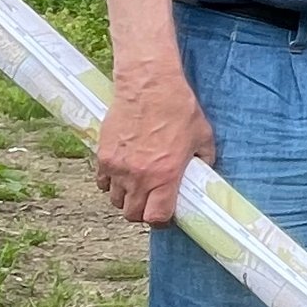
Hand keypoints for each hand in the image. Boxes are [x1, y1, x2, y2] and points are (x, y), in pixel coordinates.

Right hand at [95, 54, 214, 225]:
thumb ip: (204, 160)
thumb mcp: (203, 137)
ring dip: (126, 198)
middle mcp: (139, 176)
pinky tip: (121, 174)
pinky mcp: (103, 155)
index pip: (156, 217)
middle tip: (151, 202)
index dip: (161, 221)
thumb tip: (203, 173)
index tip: (165, 216)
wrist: (149, 85)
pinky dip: (110, 183)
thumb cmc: (179, 109)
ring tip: (137, 187)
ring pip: (115, 200)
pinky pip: (102, 182)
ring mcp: (118, 167)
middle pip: (132, 213)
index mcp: (166, 175)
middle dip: (142, 212)